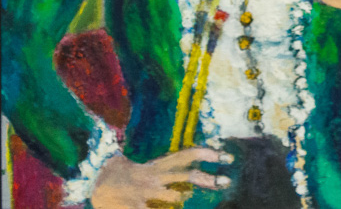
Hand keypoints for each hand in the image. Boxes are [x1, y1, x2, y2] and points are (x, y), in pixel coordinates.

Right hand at [91, 147, 232, 208]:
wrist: (96, 180)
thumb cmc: (127, 179)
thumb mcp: (150, 173)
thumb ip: (170, 178)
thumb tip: (190, 190)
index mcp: (159, 166)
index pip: (186, 154)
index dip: (206, 153)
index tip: (226, 156)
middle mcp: (155, 176)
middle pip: (187, 174)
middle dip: (208, 178)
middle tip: (227, 180)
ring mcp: (145, 192)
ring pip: (175, 197)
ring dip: (181, 201)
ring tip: (183, 200)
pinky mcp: (135, 207)